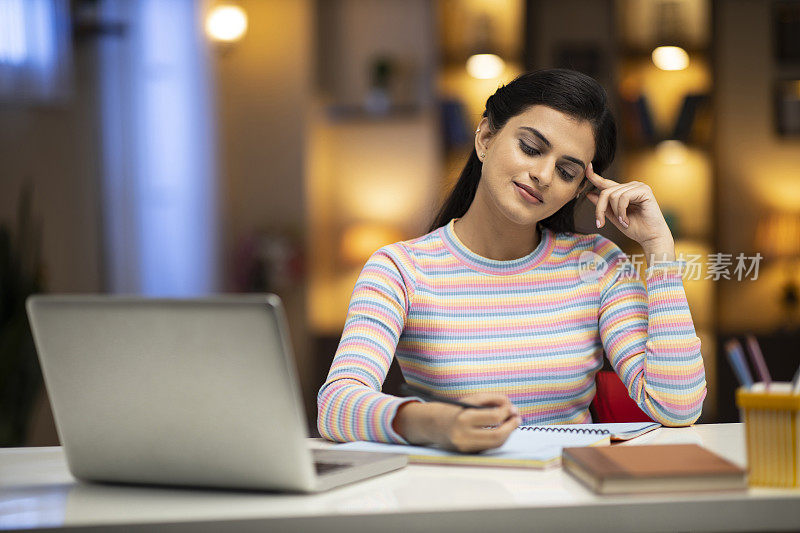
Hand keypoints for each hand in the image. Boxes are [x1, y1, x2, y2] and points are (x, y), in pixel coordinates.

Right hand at [394, 393, 520, 452]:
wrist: (434, 425)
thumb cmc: (456, 410)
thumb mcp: (471, 400)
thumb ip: (492, 399)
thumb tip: (511, 408)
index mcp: (464, 419)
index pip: (494, 417)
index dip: (507, 411)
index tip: (512, 407)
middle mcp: (464, 436)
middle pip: (497, 435)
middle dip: (511, 426)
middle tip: (518, 418)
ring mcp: (467, 447)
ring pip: (496, 444)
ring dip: (508, 433)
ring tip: (512, 422)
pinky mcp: (469, 453)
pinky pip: (489, 446)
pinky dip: (498, 438)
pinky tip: (501, 429)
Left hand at [584, 162, 672, 245]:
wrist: (651, 237)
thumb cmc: (635, 228)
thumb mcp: (614, 217)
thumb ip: (603, 206)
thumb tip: (589, 193)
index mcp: (623, 191)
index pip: (606, 183)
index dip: (594, 176)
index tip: (587, 168)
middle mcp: (630, 186)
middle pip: (605, 192)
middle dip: (599, 209)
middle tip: (600, 224)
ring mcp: (638, 186)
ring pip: (613, 195)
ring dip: (615, 212)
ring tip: (623, 222)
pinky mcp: (644, 190)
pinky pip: (623, 197)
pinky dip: (621, 211)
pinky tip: (626, 220)